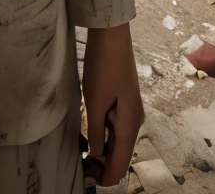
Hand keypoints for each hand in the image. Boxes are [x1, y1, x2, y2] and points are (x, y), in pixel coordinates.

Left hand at [82, 23, 143, 187]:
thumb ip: (96, 133)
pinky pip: (116, 129)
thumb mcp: (95, 103)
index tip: (85, 175)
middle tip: (80, 162)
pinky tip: (90, 132)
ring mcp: (131, 113)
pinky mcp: (124, 103)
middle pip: (120, 156)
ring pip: (118, 143)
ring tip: (81, 149)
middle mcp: (134, 123)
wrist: (112, 36)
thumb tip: (96, 156)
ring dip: (102, 150)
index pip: (119, 166)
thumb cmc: (103, 67)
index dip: (103, 177)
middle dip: (102, 165)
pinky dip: (104, 136)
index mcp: (129, 126)